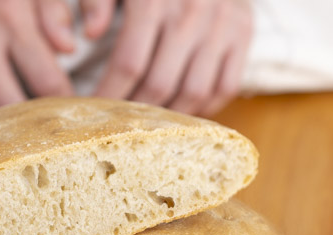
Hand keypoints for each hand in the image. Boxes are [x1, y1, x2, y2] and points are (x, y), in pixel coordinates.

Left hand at [81, 0, 251, 116]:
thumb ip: (96, 0)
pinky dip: (203, 108)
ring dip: (166, 117)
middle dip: (132, 112)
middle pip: (159, 84)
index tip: (92, 112)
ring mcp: (222, 25)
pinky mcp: (243, 33)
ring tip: (145, 124)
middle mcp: (192, 13)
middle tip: (115, 125)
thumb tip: (89, 34)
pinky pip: (225, 87)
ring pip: (193, 92)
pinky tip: (180, 113)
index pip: (129, 64)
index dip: (109, 95)